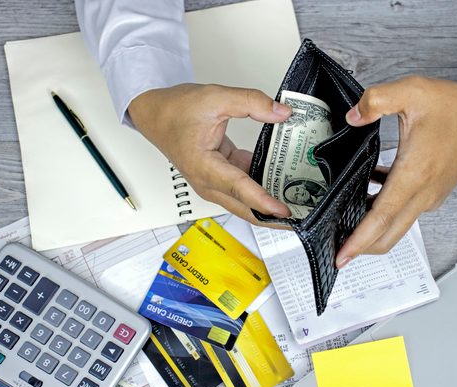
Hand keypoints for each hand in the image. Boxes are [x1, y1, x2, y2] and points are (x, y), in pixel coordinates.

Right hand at [128, 84, 292, 221]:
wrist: (155, 114)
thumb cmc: (174, 111)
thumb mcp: (215, 97)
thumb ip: (251, 103)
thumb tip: (281, 113)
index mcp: (204, 167)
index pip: (239, 189)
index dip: (263, 201)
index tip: (283, 210)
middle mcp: (208, 182)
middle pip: (245, 209)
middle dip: (273, 217)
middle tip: (302, 218)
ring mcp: (214, 183)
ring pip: (246, 203)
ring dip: (270, 206)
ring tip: (299, 204)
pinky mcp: (220, 178)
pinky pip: (245, 189)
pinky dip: (263, 189)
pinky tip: (284, 183)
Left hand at [336, 76, 456, 267]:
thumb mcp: (413, 91)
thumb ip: (376, 100)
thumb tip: (353, 116)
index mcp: (415, 174)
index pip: (382, 218)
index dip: (359, 240)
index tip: (342, 256)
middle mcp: (423, 192)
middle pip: (388, 235)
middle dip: (361, 247)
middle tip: (337, 249)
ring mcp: (430, 196)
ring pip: (396, 226)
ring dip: (372, 229)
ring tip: (346, 220)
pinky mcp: (433, 194)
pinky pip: (404, 211)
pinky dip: (385, 211)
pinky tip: (370, 191)